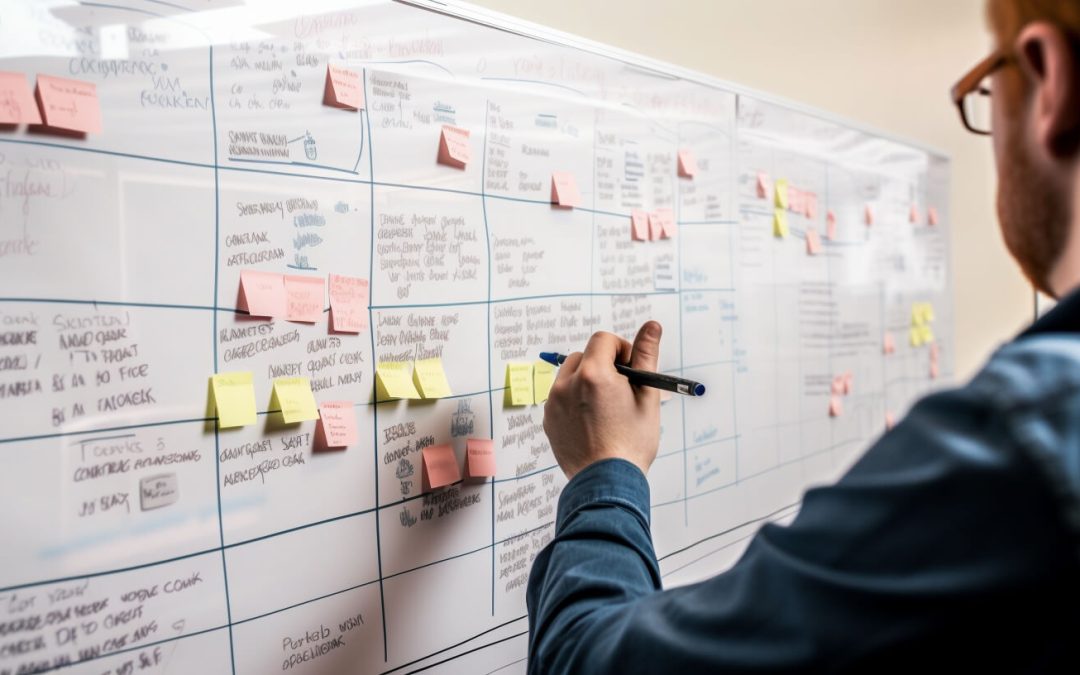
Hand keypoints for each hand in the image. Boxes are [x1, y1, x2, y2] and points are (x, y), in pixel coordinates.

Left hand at [542, 321, 661, 479]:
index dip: (620, 349)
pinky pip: (561, 398)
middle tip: (620, 389)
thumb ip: (646, 357)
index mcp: (594, 374)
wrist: (607, 483)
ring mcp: (554, 403)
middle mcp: (567, 384)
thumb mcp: (647, 396)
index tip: (630, 368)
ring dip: (586, 381)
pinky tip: (592, 423)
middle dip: (603, 365)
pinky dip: (575, 402)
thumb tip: (652, 326)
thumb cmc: (632, 442)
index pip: (603, 340)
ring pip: (569, 376)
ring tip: (606, 407)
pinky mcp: (548, 420)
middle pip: (584, 356)